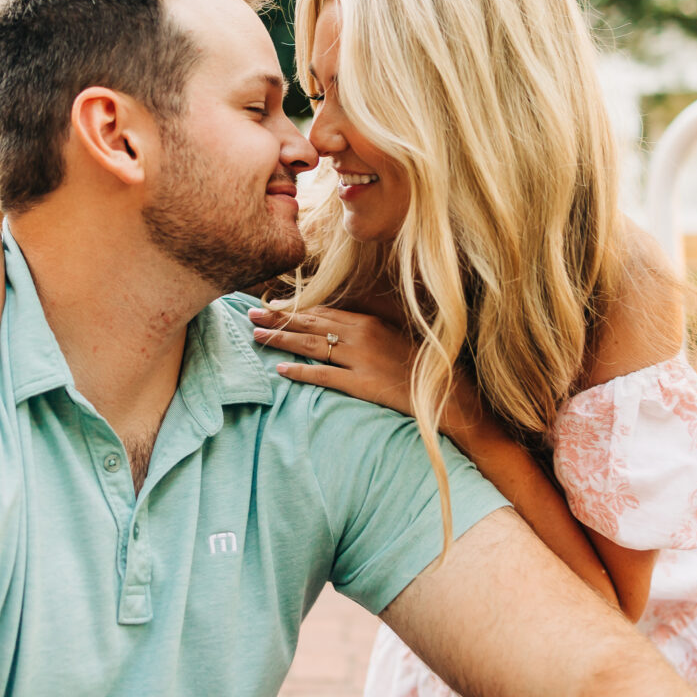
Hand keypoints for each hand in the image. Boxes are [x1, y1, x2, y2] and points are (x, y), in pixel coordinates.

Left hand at [248, 304, 422, 418]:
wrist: (445, 391)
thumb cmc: (419, 363)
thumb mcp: (394, 335)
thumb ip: (367, 327)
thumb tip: (338, 323)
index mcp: (368, 321)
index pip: (323, 311)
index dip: (294, 308)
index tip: (272, 305)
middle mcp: (361, 335)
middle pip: (310, 323)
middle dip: (278, 318)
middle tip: (251, 314)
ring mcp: (360, 360)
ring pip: (311, 345)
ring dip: (281, 340)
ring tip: (257, 337)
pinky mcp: (361, 384)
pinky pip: (324, 375)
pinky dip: (300, 372)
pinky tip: (281, 369)